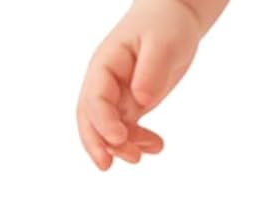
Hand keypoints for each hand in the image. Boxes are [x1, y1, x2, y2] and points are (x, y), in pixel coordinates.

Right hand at [77, 0, 202, 168]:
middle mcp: (106, 83)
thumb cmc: (166, 24)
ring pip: (108, 130)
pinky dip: (138, 143)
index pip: (95, 99)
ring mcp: (117, 96)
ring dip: (121, 148)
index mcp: (106, 64)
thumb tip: (141, 99)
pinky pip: (127, 131)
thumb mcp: (162, 43)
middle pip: (90, 118)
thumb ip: (151, 70)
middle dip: (97, 144)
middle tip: (108, 166)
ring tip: (143, 155)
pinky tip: (157, 146)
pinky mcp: (131, 105)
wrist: (173, 18)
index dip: (102, 122)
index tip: (119, 139)